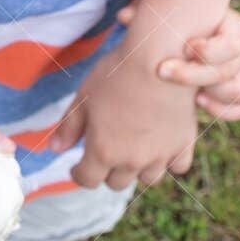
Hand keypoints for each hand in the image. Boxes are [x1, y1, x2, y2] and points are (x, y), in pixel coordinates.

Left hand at [48, 47, 195, 190]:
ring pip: (148, 178)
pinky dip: (170, 161)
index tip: (78, 167)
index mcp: (103, 151)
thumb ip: (69, 127)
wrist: (159, 57)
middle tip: (106, 153)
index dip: (79, 174)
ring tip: (134, 150)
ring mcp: (161, 155)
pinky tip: (163, 146)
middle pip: (117, 183)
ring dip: (138, 169)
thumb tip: (54, 149)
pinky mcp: (184, 144)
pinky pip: (178, 166)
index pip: (88, 180)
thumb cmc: (116, 74)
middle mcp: (132, 160)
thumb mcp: (83, 97)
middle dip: (107, 171)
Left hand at [118, 0, 239, 118]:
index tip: (183, 48)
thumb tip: (123, 16)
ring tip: (188, 92)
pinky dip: (221, 110)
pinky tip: (197, 102)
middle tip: (163, 71)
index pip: (232, 44)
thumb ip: (147, 11)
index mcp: (233, 26)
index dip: (208, 51)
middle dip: (194, 74)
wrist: (185, 37)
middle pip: (228, 69)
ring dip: (212, 94)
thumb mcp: (166, 12)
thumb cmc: (178, 20)